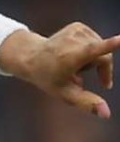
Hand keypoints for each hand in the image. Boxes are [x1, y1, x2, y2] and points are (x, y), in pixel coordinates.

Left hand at [0, 23, 119, 117]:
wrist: (31, 57)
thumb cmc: (48, 78)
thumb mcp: (66, 94)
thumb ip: (87, 103)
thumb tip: (107, 114)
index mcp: (71, 57)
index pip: (92, 51)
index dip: (109, 45)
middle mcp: (73, 41)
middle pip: (104, 58)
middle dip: (102, 70)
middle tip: (94, 82)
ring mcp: (76, 30)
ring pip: (101, 49)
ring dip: (94, 60)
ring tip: (76, 66)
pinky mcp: (78, 26)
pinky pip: (96, 41)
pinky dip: (90, 50)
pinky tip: (76, 55)